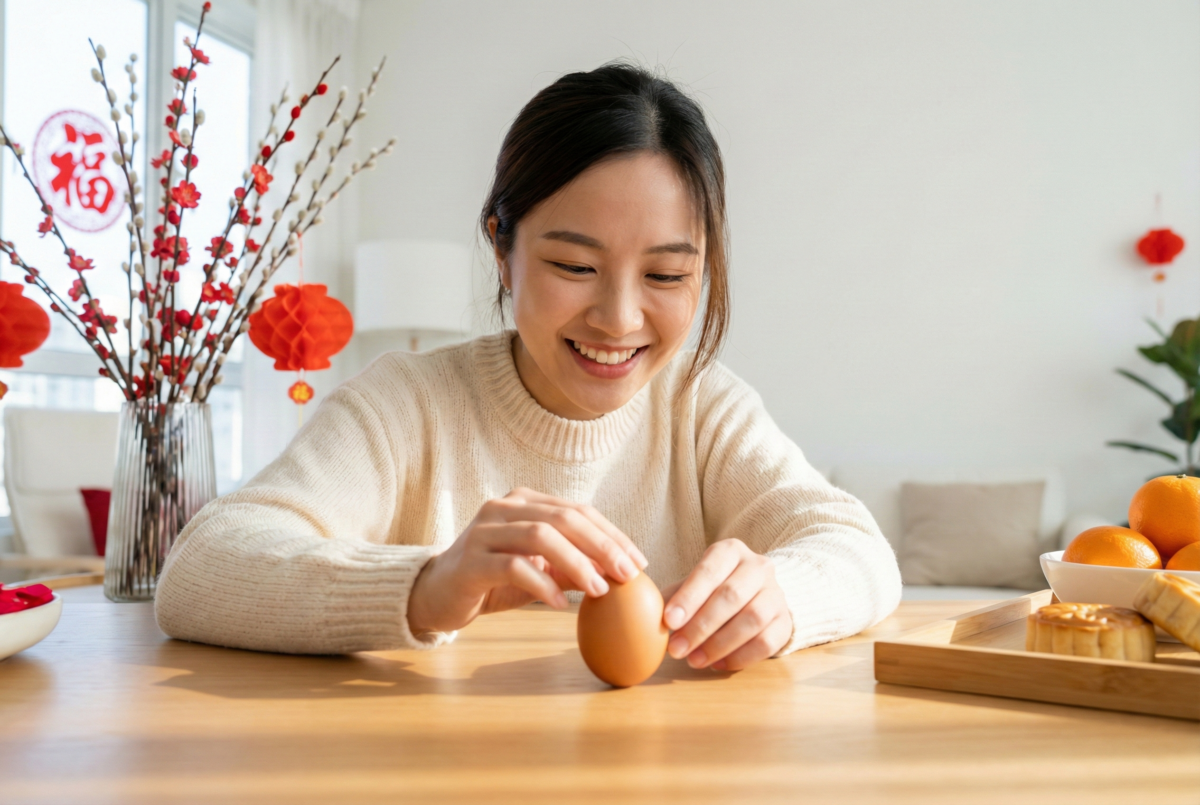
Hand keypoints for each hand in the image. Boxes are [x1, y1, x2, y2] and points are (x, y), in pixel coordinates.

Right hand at [406, 488, 647, 634]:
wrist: (436, 595)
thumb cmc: (492, 581)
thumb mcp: (539, 571)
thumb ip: (572, 567)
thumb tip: (618, 574)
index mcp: (524, 502)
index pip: (578, 511)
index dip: (612, 535)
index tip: (639, 561)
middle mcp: (504, 508)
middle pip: (564, 518)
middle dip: (602, 546)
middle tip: (628, 574)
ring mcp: (484, 531)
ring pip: (540, 536)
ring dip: (576, 563)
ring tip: (599, 590)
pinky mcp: (470, 560)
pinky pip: (513, 566)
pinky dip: (542, 584)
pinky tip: (560, 604)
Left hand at [661, 538, 792, 670]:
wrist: (757, 597)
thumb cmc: (713, 590)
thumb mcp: (693, 585)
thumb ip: (672, 598)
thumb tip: (644, 617)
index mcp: (730, 551)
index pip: (709, 570)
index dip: (689, 597)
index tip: (669, 621)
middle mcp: (758, 566)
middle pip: (731, 596)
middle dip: (700, 626)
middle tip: (676, 650)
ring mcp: (776, 593)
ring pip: (751, 619)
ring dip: (719, 644)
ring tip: (694, 660)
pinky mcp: (785, 621)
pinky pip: (766, 642)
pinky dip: (740, 657)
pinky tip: (717, 664)